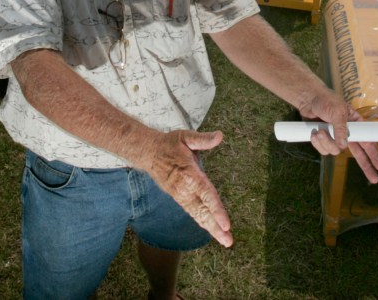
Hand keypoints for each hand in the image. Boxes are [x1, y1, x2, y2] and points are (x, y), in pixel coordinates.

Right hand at [143, 129, 232, 246]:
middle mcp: (185, 189)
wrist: (148, 153)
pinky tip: (212, 230)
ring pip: (198, 215)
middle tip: (229, 241)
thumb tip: (220, 135)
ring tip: (225, 240)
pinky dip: (202, 223)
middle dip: (216, 227)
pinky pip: (193, 213)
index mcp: (189, 175)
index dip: (217, 210)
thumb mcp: (186, 137)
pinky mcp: (178, 198)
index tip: (226, 224)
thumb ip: (203, 139)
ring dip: (211, 228)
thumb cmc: (170, 144)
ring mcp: (181, 196)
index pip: (206, 195)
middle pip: (203, 212)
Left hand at [298, 91, 377, 183]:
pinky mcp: (323, 141)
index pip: (368, 141)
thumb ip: (341, 129)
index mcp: (356, 124)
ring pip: (335, 151)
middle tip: (374, 179)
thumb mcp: (337, 111)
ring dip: (326, 142)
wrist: (308, 99)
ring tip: (319, 130)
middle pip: (358, 153)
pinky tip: (314, 133)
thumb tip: (343, 145)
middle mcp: (347, 133)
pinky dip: (317, 143)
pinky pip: (323, 150)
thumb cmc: (326, 100)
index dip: (374, 154)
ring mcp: (335, 138)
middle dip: (365, 165)